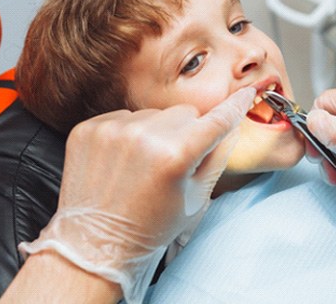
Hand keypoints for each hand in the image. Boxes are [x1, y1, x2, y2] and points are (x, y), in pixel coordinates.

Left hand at [18, 87, 254, 303]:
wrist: (95, 242)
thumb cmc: (152, 225)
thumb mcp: (197, 196)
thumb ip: (218, 155)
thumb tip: (232, 123)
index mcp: (175, 155)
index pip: (216, 120)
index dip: (235, 107)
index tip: (246, 93)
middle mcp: (144, 135)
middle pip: (185, 113)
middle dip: (187, 131)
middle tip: (174, 162)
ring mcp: (112, 130)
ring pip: (155, 113)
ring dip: (157, 131)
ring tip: (144, 164)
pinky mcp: (89, 128)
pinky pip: (125, 116)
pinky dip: (130, 133)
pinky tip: (124, 160)